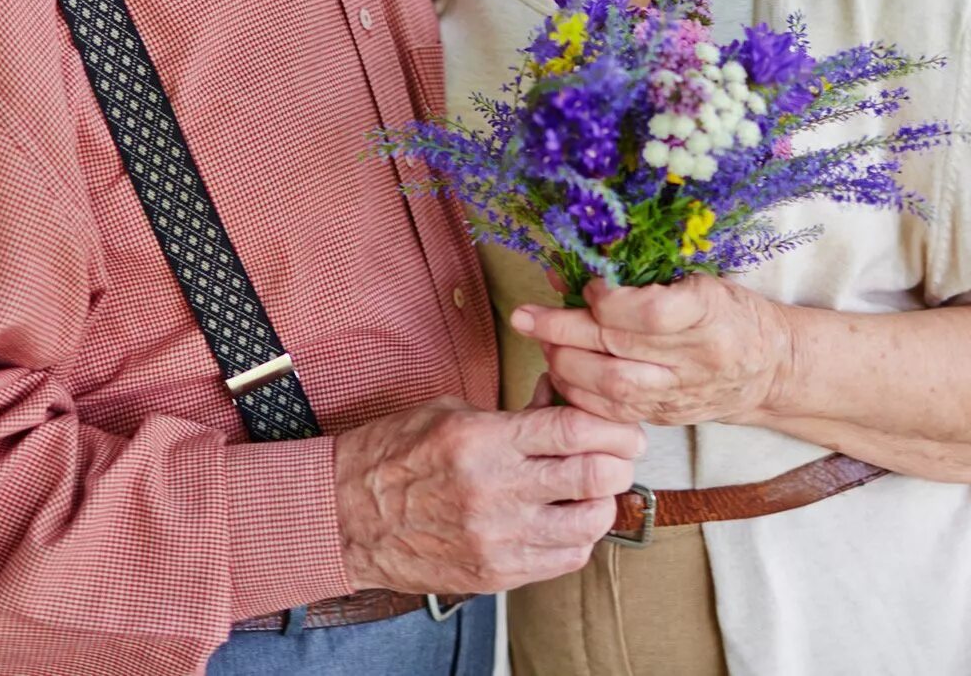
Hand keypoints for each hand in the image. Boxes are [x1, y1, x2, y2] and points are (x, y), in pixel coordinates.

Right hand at [332, 396, 643, 594]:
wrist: (346, 516)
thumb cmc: (395, 455)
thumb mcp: (453, 413)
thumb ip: (515, 412)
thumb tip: (563, 398)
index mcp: (483, 441)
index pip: (574, 431)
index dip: (613, 427)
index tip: (624, 427)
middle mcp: (494, 492)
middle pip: (593, 477)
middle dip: (620, 463)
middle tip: (621, 455)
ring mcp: (496, 538)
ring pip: (589, 524)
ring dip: (603, 503)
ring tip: (593, 490)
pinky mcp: (496, 573)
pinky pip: (565, 559)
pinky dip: (578, 538)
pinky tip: (566, 520)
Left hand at [513, 276, 789, 428]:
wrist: (770, 368)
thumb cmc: (731, 312)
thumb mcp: (698, 279)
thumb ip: (641, 278)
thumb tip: (571, 274)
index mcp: (711, 312)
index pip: (651, 314)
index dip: (608, 301)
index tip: (587, 285)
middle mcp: (698, 358)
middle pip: (619, 349)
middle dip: (563, 332)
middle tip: (526, 316)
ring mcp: (681, 393)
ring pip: (612, 388)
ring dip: (565, 364)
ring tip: (541, 342)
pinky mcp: (667, 417)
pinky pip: (614, 412)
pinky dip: (579, 394)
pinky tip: (559, 372)